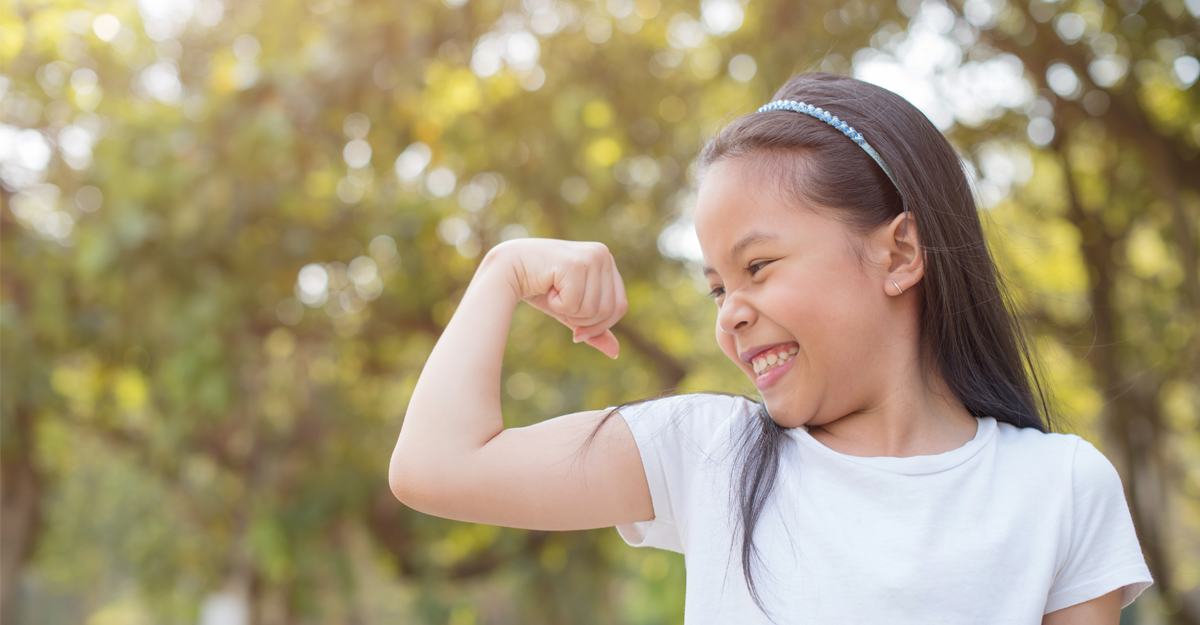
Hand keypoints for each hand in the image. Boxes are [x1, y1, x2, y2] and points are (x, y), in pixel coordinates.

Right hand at [488, 238, 627, 358]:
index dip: (599, 327)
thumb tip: (615, 353)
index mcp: (607, 261)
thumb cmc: (541, 288)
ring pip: (592, 309)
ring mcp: (591, 256)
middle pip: (608, 311)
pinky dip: (558, 305)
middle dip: (583, 321)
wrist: (508, 269)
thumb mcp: (572, 311)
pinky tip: (548, 288)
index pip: (620, 307)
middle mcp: (603, 254)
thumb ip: (594, 328)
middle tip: (561, 306)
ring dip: (568, 311)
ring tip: (554, 293)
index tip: (576, 332)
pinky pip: (575, 303)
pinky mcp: (575, 263)